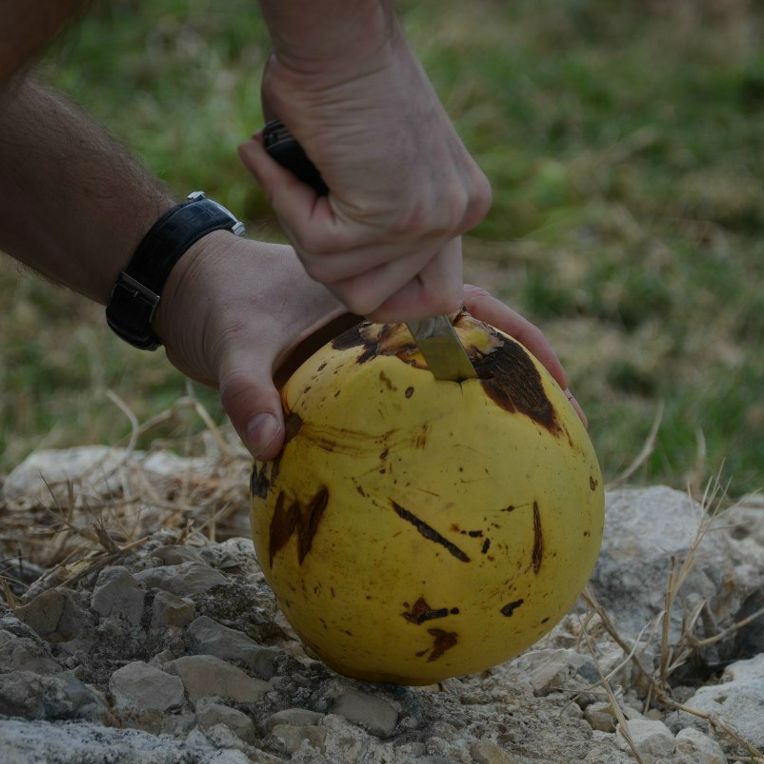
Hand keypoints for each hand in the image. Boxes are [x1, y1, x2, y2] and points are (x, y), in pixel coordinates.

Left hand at [155, 240, 583, 460]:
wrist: (194, 291)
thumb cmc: (222, 309)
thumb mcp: (232, 347)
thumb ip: (246, 392)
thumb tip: (270, 444)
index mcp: (385, 297)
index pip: (474, 311)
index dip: (523, 343)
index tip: (562, 380)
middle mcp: (395, 316)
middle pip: (481, 343)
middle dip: (527, 379)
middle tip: (569, 428)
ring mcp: (382, 344)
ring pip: (453, 369)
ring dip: (492, 399)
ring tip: (532, 457)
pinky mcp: (363, 368)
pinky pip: (412, 396)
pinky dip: (441, 420)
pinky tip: (449, 472)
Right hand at [238, 31, 489, 321]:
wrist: (331, 32)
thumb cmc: (332, 82)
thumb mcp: (369, 170)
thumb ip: (370, 221)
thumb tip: (340, 272)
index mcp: (461, 203)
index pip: (435, 295)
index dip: (380, 288)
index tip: (339, 251)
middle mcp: (459, 214)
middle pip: (382, 300)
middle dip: (327, 260)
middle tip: (304, 199)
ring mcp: (431, 218)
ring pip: (341, 281)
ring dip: (298, 226)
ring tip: (289, 167)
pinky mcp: (393, 215)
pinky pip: (319, 250)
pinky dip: (284, 203)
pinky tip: (277, 157)